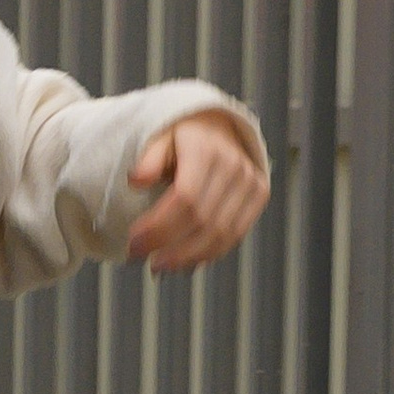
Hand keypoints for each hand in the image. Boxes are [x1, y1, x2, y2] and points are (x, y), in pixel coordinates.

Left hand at [127, 112, 269, 270]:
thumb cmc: (182, 140)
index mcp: (207, 149)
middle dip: (169, 245)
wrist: (219, 129)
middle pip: (201, 219)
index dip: (159, 226)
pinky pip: (236, 234)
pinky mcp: (259, 195)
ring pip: (221, 233)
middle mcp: (234, 165)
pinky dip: (209, 253)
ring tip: (160, 265)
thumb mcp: (160, 139)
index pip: (184, 198)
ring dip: (188, 256)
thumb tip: (136, 180)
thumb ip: (148, 159)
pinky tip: (185, 261)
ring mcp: (251, 181)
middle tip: (140, 256)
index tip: (133, 242)